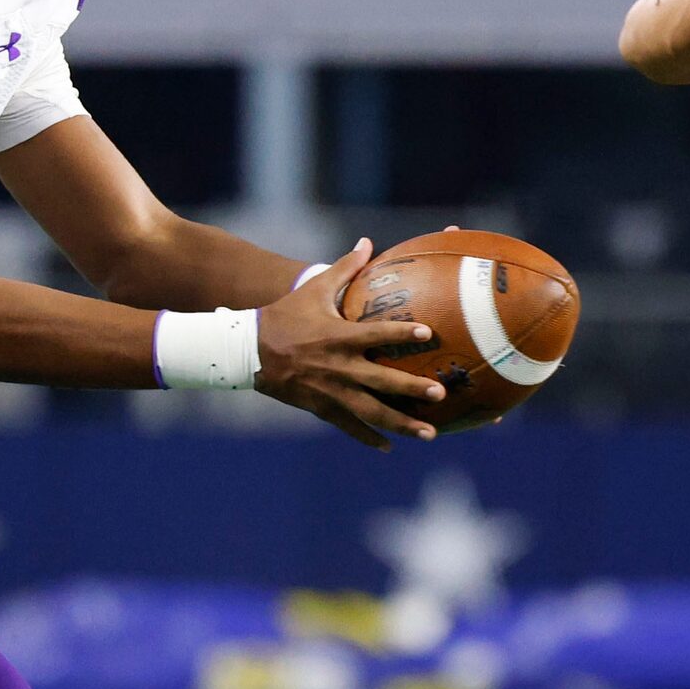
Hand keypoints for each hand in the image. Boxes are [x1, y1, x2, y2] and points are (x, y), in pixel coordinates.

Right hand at [256, 238, 446, 449]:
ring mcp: (331, 391)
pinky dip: (370, 438)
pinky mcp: (322, 408)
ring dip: (402, 424)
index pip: (376, 334)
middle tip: (440, 393)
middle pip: (381, 381)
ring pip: (372, 412)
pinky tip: (391, 446)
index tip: (428, 335)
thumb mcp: (315, 290)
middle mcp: (339, 367)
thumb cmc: (286, 315)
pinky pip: (350, 426)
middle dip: (411, 388)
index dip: (402, 334)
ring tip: (430, 432)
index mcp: (340, 337)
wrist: (249, 351)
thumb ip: (345, 268)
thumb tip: (367, 242)